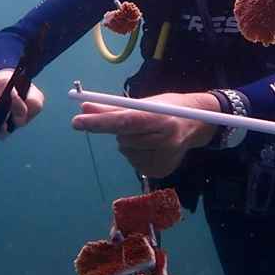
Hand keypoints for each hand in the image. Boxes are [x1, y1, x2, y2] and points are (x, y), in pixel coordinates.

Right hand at [0, 69, 44, 145]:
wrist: (15, 101)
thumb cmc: (24, 96)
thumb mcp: (34, 97)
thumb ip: (33, 104)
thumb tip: (20, 119)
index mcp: (0, 80)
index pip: (1, 82)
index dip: (11, 98)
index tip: (22, 111)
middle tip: (5, 118)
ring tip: (1, 130)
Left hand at [71, 92, 219, 178]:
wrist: (198, 124)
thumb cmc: (167, 109)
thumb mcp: (145, 103)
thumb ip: (113, 108)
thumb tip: (84, 107)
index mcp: (161, 117)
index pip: (124, 121)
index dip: (99, 122)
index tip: (77, 121)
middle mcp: (165, 139)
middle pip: (123, 139)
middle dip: (120, 130)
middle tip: (135, 122)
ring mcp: (165, 158)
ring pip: (126, 152)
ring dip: (128, 143)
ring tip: (146, 134)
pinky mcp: (162, 171)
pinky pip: (134, 165)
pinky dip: (135, 154)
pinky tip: (149, 147)